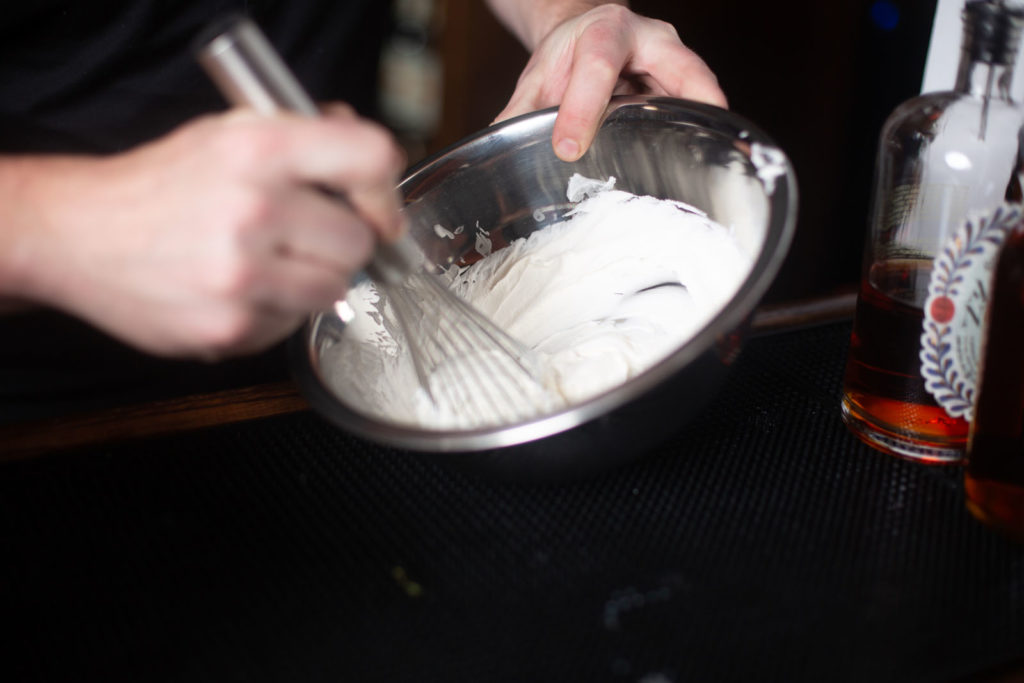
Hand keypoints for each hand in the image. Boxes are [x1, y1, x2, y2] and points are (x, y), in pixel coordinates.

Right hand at [1, 106, 404, 358]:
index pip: (370, 158)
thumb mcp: (227, 135)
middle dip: (341, 241)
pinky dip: (275, 311)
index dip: (384, 188)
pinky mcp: (230, 328)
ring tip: (267, 264)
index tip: (377, 208)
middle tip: (304, 236)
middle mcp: (253, 209)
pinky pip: (292, 325)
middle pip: (360, 241)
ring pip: (335, 289)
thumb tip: (370, 158)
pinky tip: (238, 290)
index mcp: (258, 149)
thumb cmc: (159, 185)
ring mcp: (241, 276)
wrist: (79, 236)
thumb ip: (304, 137)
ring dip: (313, 280)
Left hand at [494, 4, 726, 161]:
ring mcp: (678, 62)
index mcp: (606, 30)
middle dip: (683, 108)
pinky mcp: (687, 86)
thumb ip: (519, 111)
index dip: (583, 109)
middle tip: (683, 153)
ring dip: (702, 130)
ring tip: (701, 170)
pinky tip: (694, 170)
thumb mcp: (538, 76)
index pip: (598, 67)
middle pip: (680, 71)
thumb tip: (496, 149)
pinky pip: (700, 112)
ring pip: (702, 93)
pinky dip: (700, 139)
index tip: (568, 149)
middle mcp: (652, 39)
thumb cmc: (568, 54)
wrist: (588, 33)